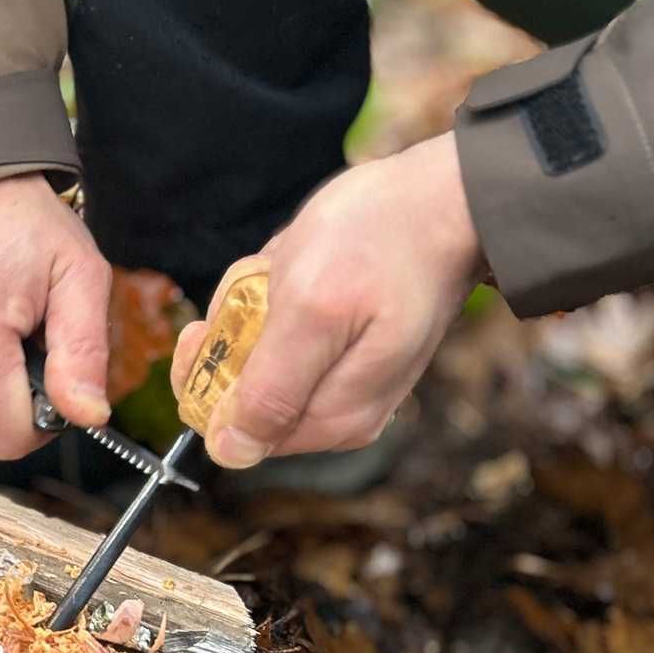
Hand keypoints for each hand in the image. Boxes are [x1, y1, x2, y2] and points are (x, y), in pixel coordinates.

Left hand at [170, 132, 484, 467]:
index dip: (207, 380)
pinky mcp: (342, 345)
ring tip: (287, 266)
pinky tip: (298, 263)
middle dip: (238, 331)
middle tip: (264, 283)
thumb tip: (232, 452)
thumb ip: (272, 390)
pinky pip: (282, 329)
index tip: (208, 327)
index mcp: (331, 419)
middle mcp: (338, 411)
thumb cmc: (383, 243)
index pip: (235, 433)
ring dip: (255, 303)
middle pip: (243, 391)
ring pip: (258, 353)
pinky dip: (274, 290)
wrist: (445, 200)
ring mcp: (342, 378)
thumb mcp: (312, 312)